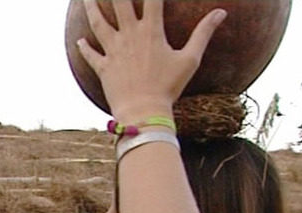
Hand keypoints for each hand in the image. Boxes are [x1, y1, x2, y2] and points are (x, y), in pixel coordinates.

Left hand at [76, 0, 225, 121]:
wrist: (143, 111)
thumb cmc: (169, 87)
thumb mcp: (190, 59)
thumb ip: (204, 32)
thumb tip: (222, 12)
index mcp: (151, 31)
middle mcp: (129, 36)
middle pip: (119, 4)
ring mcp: (113, 51)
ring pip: (98, 24)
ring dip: (91, 8)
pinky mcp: (103, 68)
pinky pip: (91, 55)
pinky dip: (84, 48)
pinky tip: (79, 41)